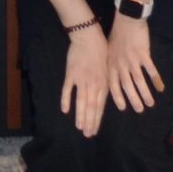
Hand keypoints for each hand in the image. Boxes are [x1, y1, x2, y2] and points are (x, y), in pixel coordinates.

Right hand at [59, 23, 110, 137]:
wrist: (89, 37)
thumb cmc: (100, 52)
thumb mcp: (107, 70)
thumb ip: (103, 86)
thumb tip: (101, 101)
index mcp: (103, 84)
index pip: (100, 106)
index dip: (96, 120)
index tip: (94, 131)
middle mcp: (94, 84)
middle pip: (91, 107)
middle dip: (89, 122)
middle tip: (87, 134)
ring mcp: (82, 79)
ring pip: (81, 101)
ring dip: (80, 115)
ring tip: (79, 127)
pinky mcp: (71, 73)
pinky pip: (68, 89)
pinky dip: (66, 99)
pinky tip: (65, 110)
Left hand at [102, 17, 164, 114]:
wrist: (127, 19)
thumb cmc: (118, 34)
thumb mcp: (110, 50)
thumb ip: (112, 64)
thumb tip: (114, 78)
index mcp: (111, 64)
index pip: (113, 84)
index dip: (118, 97)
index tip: (123, 108)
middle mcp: (121, 64)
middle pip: (127, 85)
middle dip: (133, 99)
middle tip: (140, 110)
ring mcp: (132, 59)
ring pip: (139, 80)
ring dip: (145, 93)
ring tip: (151, 103)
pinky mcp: (143, 53)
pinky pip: (150, 70)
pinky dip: (156, 80)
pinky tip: (161, 88)